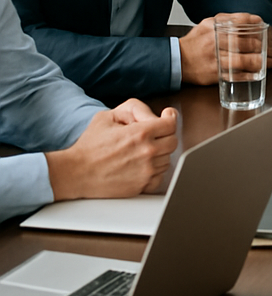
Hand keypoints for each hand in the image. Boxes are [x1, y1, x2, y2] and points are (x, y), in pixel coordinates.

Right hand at [46, 100, 178, 200]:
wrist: (75, 173)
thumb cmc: (89, 145)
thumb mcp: (108, 116)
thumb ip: (134, 109)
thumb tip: (154, 114)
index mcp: (141, 133)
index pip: (171, 123)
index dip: (169, 117)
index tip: (166, 117)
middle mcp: (147, 152)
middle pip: (173, 141)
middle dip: (164, 135)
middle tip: (153, 135)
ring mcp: (146, 171)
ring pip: (167, 159)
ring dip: (159, 154)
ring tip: (142, 151)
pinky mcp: (141, 186)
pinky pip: (160, 177)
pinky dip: (154, 171)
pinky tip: (142, 166)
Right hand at [180, 14, 271, 84]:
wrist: (176, 60)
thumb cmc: (195, 42)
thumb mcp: (207, 24)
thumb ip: (227, 20)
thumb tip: (251, 19)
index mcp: (214, 28)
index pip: (240, 22)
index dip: (256, 25)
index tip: (265, 28)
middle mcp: (215, 43)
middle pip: (245, 42)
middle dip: (263, 45)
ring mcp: (215, 60)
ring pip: (242, 60)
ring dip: (260, 61)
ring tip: (271, 61)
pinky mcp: (215, 74)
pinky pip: (236, 75)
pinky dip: (249, 74)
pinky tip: (259, 72)